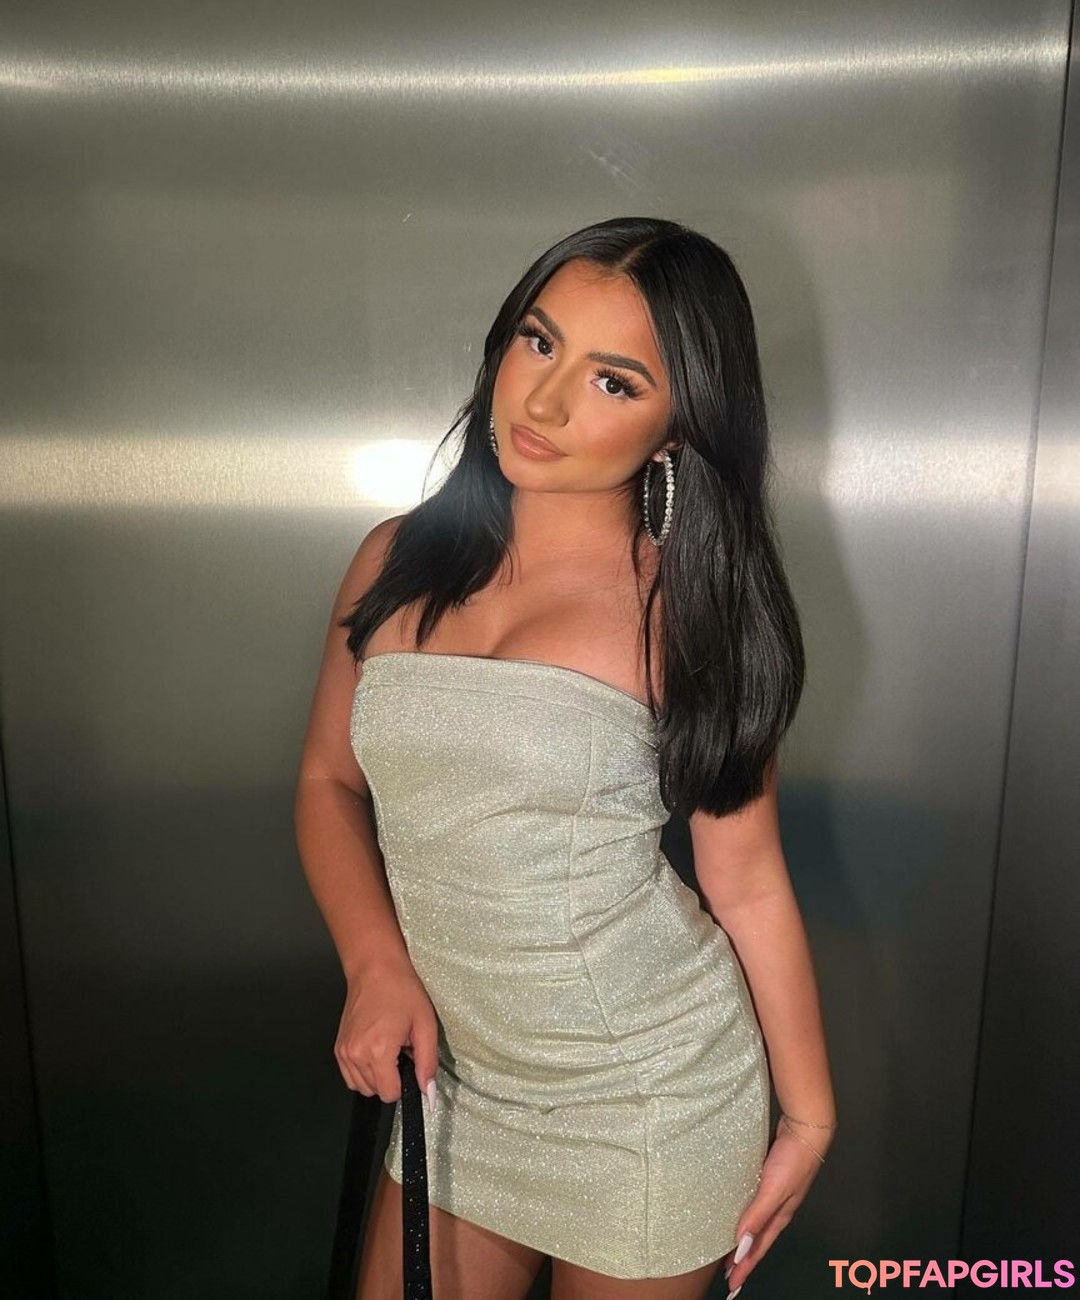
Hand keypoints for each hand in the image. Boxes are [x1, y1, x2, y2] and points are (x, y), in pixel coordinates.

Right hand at [334, 957, 439, 1107]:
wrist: (374, 968)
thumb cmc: (400, 989)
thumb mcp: (425, 1025)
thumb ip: (428, 1063)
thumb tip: (429, 1093)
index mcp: (378, 1049)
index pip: (390, 1094)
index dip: (404, 1083)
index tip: (409, 1063)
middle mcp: (356, 1053)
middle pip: (376, 1092)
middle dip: (392, 1077)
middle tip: (400, 1050)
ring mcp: (344, 1051)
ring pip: (362, 1087)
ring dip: (377, 1076)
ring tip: (388, 1048)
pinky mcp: (339, 1048)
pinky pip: (350, 1076)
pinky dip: (364, 1071)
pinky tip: (375, 1050)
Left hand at [721, 1116, 833, 1294]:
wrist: (805, 1127)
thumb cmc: (795, 1158)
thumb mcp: (773, 1190)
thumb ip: (758, 1216)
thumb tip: (742, 1244)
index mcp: (780, 1215)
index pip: (759, 1248)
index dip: (745, 1266)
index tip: (732, 1284)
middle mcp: (778, 1207)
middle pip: (758, 1239)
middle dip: (745, 1258)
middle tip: (729, 1274)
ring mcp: (774, 1192)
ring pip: (756, 1221)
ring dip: (744, 1236)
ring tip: (731, 1248)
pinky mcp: (769, 1177)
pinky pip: (754, 1202)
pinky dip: (745, 1213)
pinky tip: (737, 1209)